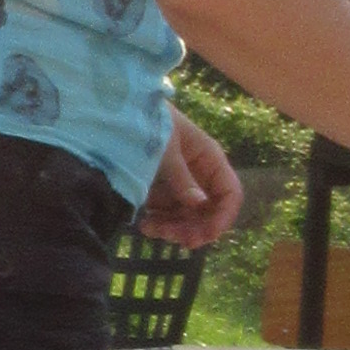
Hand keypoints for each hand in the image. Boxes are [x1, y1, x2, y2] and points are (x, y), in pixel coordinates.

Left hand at [138, 111, 242, 249]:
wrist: (119, 111)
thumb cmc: (148, 123)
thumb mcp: (165, 149)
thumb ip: (181, 178)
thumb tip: (199, 205)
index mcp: (210, 159)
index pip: (230, 193)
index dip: (223, 217)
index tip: (205, 235)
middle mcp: (200, 175)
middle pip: (210, 212)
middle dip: (194, 228)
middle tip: (172, 238)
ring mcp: (182, 185)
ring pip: (189, 219)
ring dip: (174, 230)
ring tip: (149, 229)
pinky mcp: (163, 192)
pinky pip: (169, 216)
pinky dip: (159, 224)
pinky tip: (144, 224)